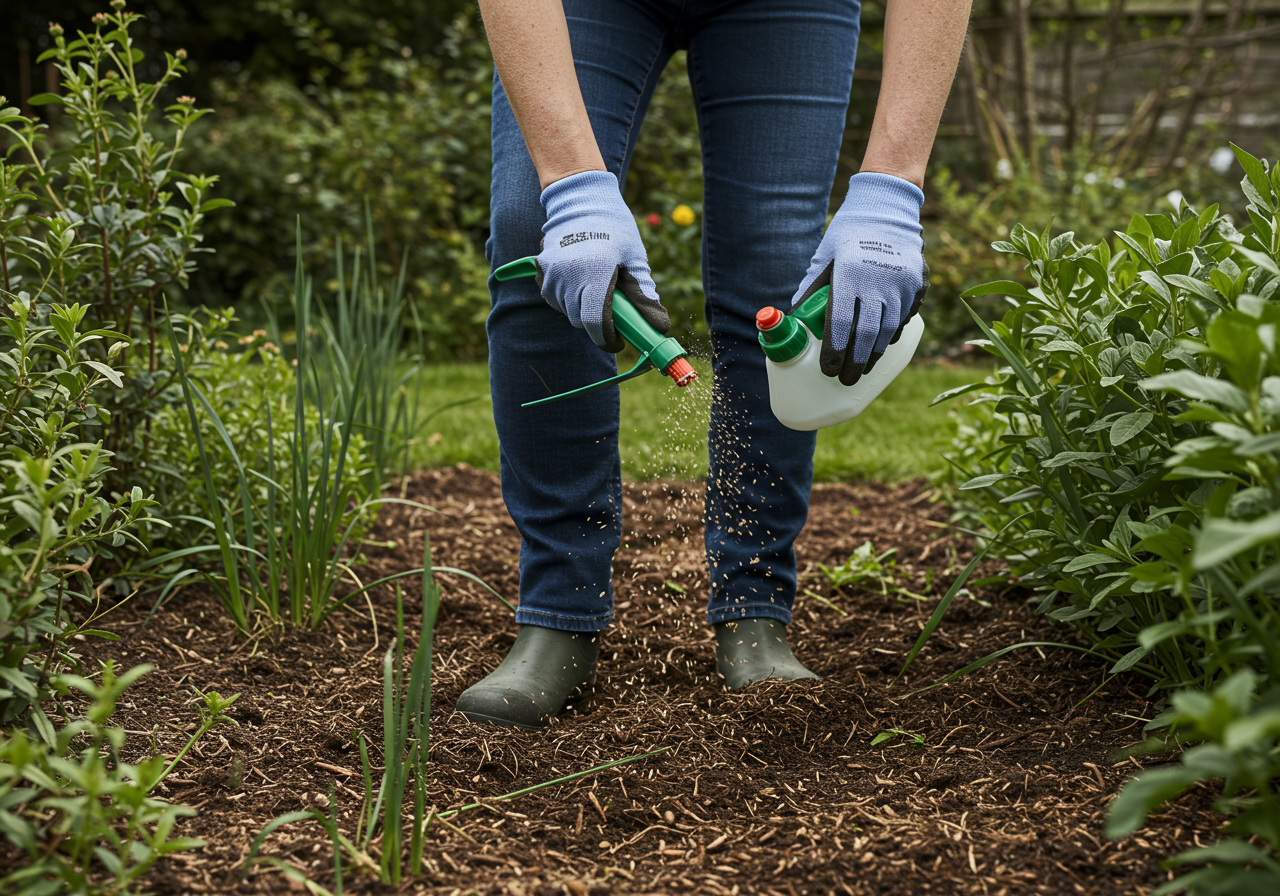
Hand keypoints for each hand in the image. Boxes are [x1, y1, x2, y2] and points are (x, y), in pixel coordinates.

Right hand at [536, 170, 668, 351]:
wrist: (581, 200)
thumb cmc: (615, 228)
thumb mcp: (635, 259)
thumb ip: (643, 295)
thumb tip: (658, 326)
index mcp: (595, 274)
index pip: (596, 323)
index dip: (608, 339)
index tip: (619, 341)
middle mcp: (569, 277)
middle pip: (582, 321)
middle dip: (598, 324)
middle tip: (613, 312)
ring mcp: (552, 274)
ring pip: (567, 311)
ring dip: (582, 310)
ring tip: (597, 288)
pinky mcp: (543, 271)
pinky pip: (555, 298)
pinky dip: (568, 298)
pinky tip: (580, 282)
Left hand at [791, 172, 927, 384]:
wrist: (887, 207)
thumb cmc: (847, 234)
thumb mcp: (824, 257)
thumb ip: (811, 288)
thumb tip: (794, 320)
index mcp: (848, 274)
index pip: (840, 323)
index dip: (834, 351)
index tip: (827, 369)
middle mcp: (877, 280)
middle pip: (866, 334)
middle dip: (855, 363)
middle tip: (845, 381)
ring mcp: (901, 282)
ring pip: (888, 330)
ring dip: (875, 354)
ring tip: (863, 370)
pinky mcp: (918, 282)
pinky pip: (905, 317)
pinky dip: (892, 334)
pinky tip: (881, 346)